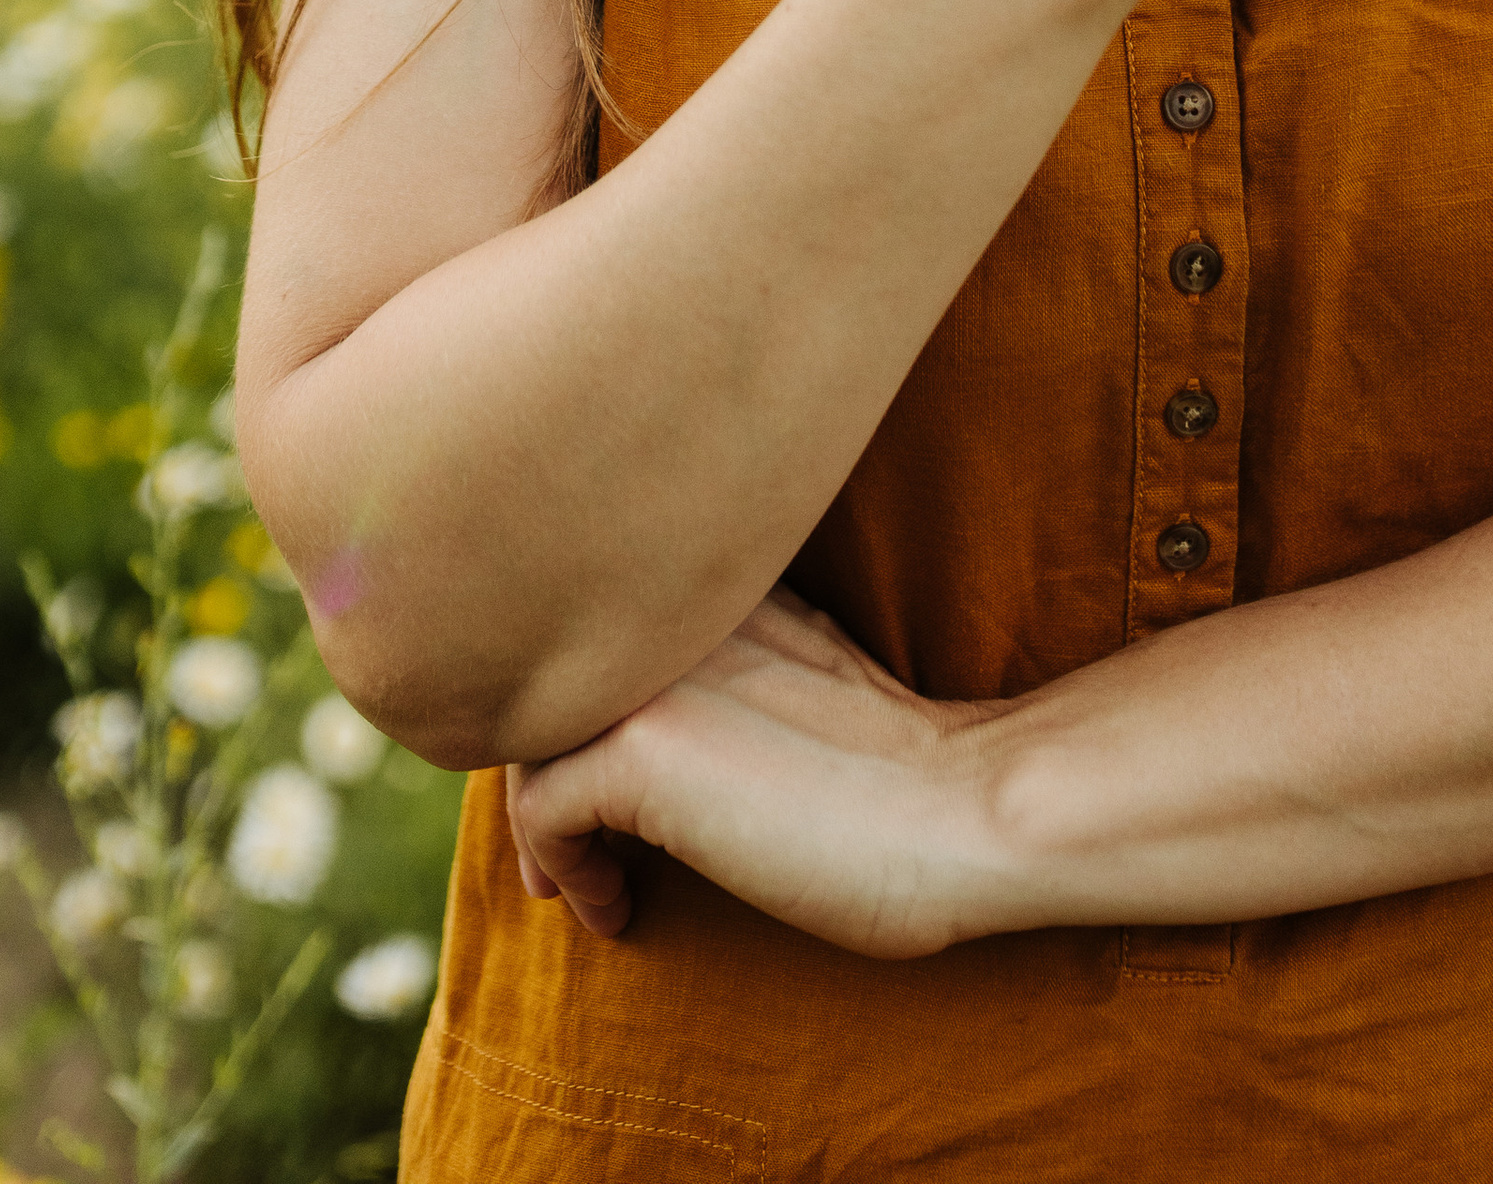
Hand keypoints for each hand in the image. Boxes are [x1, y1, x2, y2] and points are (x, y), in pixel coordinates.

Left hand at [508, 588, 1000, 959]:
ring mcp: (649, 678)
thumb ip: (729, 657)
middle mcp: (666, 610)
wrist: (968, 812)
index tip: (594, 787)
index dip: (576, 702)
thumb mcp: (806, 670)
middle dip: (535, 760)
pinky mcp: (639, 754)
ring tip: (572, 885)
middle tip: (557, 852)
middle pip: (544, 669)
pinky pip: (541, 810)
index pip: (593, 621)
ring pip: (525, 734)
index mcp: (711, 581)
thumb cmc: (908, 772)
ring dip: (537, 821)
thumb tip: (653, 718)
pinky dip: (563, 870)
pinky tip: (615, 910)